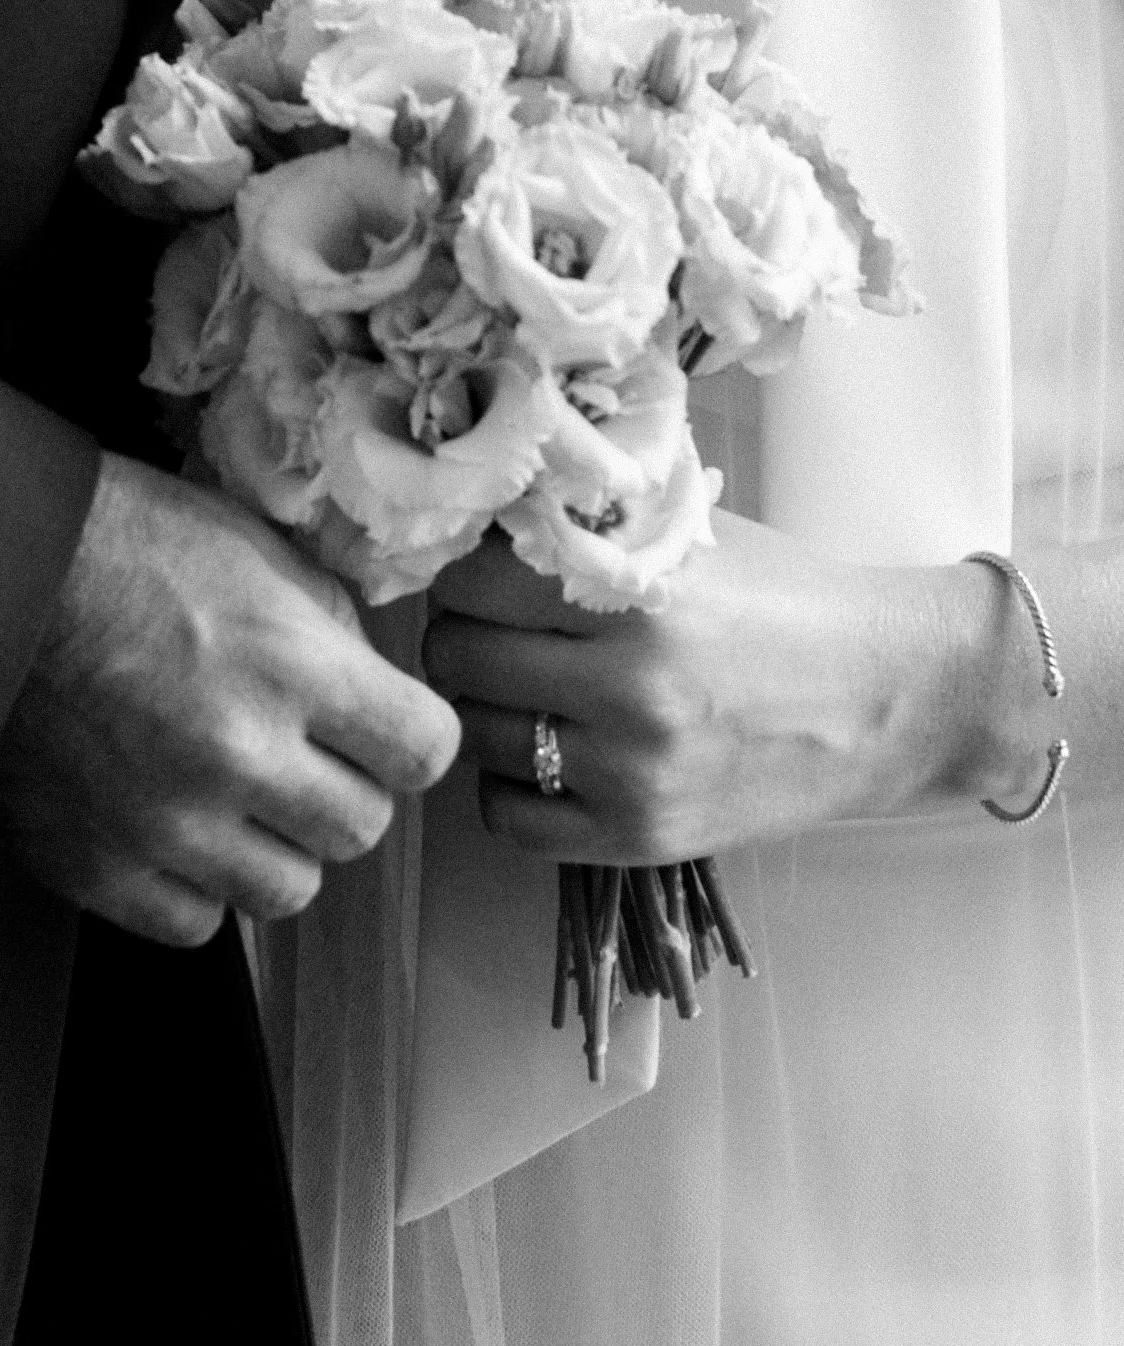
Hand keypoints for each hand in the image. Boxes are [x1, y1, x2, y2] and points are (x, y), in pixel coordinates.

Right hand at [0, 454, 459, 943]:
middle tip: (300, 754)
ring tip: (234, 795)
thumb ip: (321, 617)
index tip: (383, 728)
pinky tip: (172, 828)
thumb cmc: (101, 540)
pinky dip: (196, 885)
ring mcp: (167, 827)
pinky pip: (196, 923)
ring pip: (288, 890)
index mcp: (290, 664)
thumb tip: (363, 677)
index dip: (407, 737)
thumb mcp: (240, 541)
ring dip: (275, 846)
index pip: (423, 750)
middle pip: (362, 827)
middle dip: (342, 788)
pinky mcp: (96, 871)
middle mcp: (240, 757)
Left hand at [422, 515, 1030, 861]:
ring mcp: (632, 773)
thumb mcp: (692, 538)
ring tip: (529, 686)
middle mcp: (629, 690)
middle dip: (461, 633)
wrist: (889, 699)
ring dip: (486, 707)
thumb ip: (591, 527)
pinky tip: (552, 751)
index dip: (464, 569)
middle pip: (457, 657)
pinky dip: (513, 784)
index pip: (472, 579)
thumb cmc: (788, 600)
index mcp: (640, 598)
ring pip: (474, 735)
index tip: (480, 569)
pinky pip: (508, 816)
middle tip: (491, 626)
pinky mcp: (640, 836)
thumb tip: (481, 509)